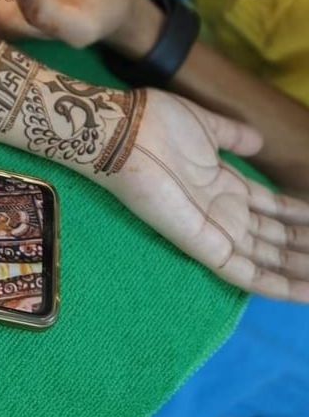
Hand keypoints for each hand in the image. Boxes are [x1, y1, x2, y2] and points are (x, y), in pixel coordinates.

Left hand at [105, 89, 308, 300]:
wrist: (124, 132)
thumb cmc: (156, 124)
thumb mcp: (205, 126)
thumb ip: (233, 137)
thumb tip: (259, 141)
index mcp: (225, 185)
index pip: (271, 209)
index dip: (297, 215)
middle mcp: (224, 212)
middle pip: (274, 239)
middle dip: (303, 249)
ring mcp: (214, 231)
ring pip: (266, 261)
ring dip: (298, 271)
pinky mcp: (203, 246)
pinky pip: (244, 273)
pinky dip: (276, 285)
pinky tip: (304, 292)